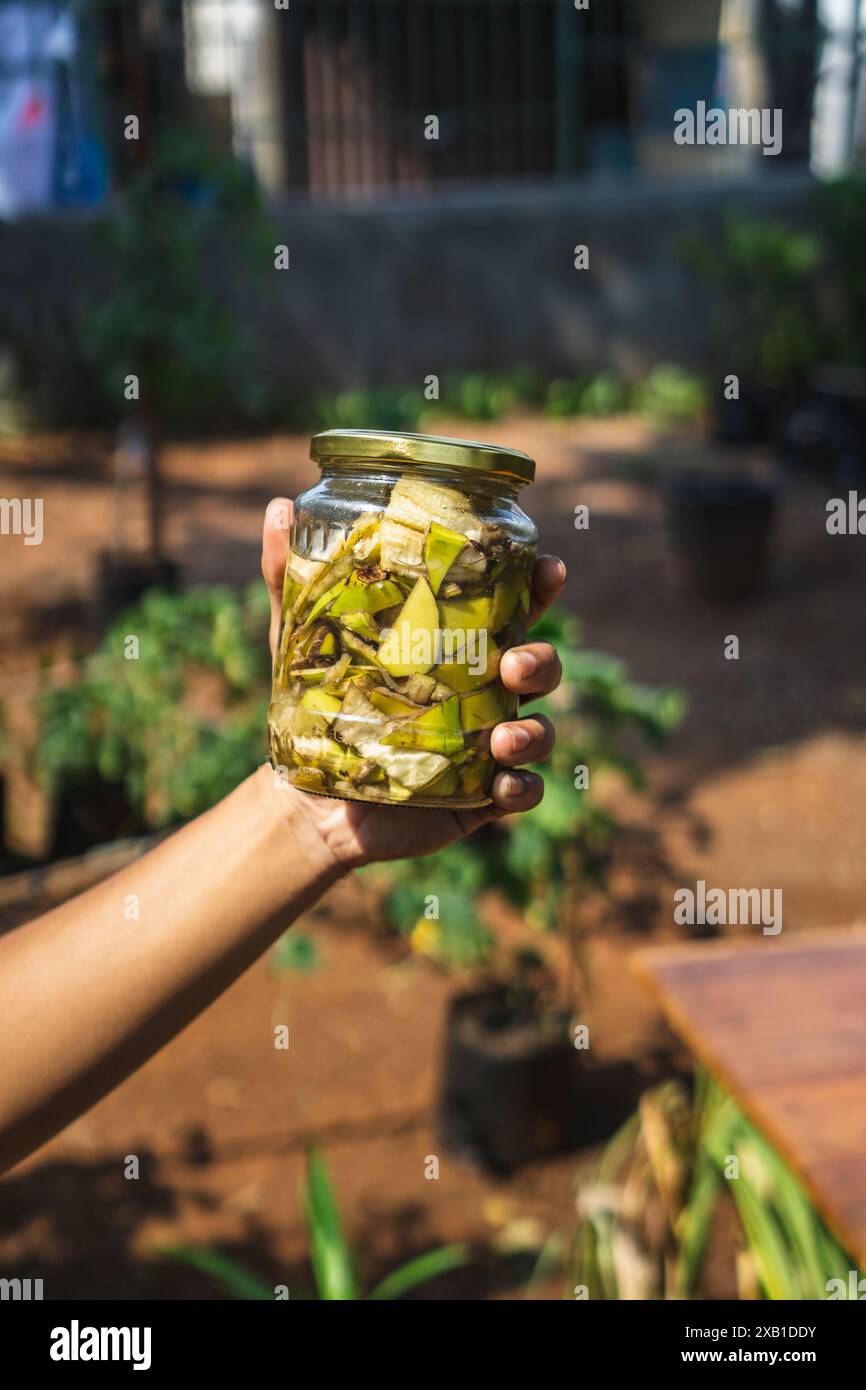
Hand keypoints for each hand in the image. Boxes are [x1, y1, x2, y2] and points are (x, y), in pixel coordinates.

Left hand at [261, 498, 564, 869]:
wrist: (310, 793)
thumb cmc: (318, 704)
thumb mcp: (302, 640)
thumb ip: (292, 579)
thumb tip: (278, 507)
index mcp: (458, 646)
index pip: (515, 606)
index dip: (542, 585)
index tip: (550, 568)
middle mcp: (484, 692)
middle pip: (540, 665)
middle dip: (541, 660)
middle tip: (513, 664)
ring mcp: (488, 744)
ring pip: (541, 729)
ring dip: (534, 731)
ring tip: (502, 738)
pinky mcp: (481, 793)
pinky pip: (523, 791)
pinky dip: (523, 788)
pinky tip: (501, 785)